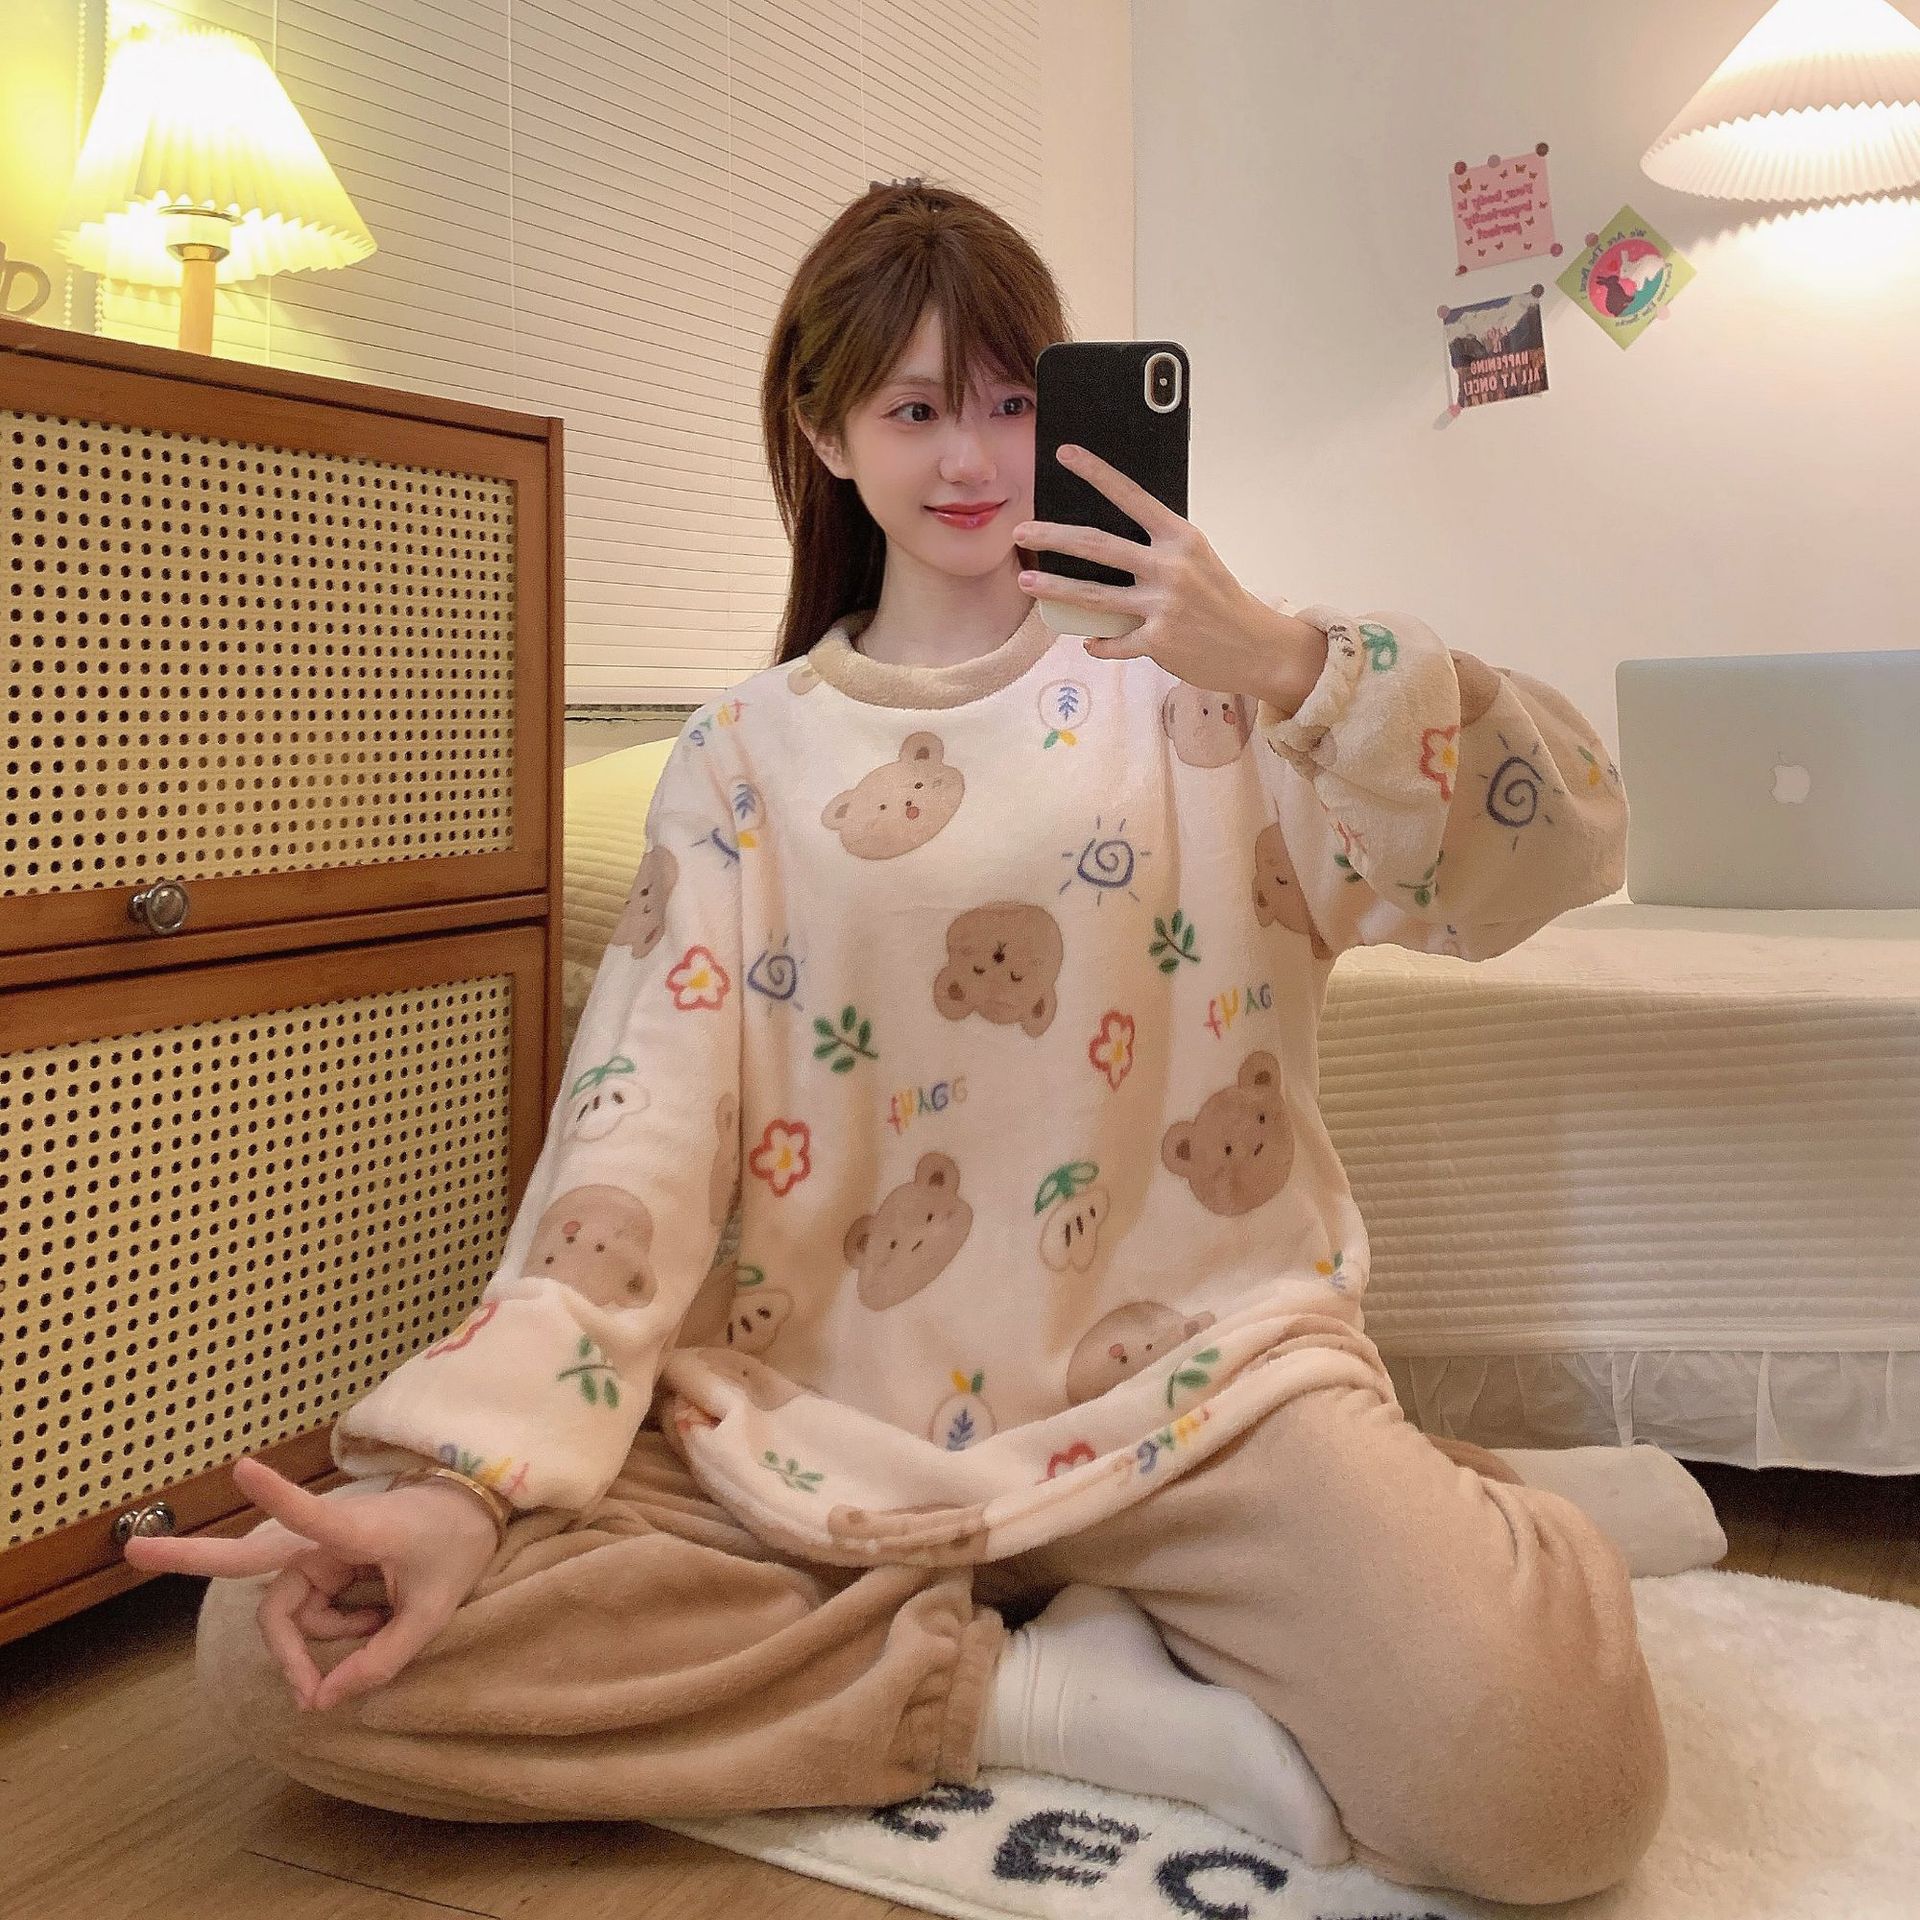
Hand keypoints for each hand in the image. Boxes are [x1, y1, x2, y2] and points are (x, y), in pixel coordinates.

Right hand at [121, 1453, 500, 1711]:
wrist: (473, 1513)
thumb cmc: (455, 1545)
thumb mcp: (434, 1610)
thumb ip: (382, 1659)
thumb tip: (321, 1701)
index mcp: (359, 1529)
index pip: (313, 1513)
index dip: (280, 1495)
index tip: (244, 1466)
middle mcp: (327, 1537)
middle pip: (255, 1569)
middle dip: (192, 1558)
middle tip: (133, 1551)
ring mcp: (320, 1551)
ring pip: (292, 1614)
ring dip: (324, 1637)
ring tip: (382, 1624)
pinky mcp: (322, 1562)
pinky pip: (310, 1613)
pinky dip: (334, 1630)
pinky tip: (374, 1618)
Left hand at [1011, 444, 1327, 709]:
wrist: (1256, 646)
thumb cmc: (1220, 598)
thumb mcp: (1197, 559)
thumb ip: (1157, 547)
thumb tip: (1104, 543)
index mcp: (1181, 536)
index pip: (1131, 496)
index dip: (1096, 473)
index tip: (1065, 454)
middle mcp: (1171, 566)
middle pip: (1098, 545)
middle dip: (1052, 537)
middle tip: (1020, 531)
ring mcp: (1164, 605)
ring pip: (1095, 596)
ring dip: (1055, 590)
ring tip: (1026, 582)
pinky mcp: (1160, 641)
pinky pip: (1114, 642)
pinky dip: (1099, 644)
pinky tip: (1090, 642)